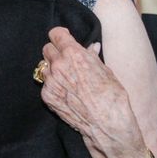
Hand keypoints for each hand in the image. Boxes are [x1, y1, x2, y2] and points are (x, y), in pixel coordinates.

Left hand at [39, 27, 143, 151]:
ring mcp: (50, 81)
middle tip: (66, 59)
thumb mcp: (106, 71)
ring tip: (68, 77)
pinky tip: (66, 91)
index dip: (60, 35)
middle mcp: (59, 65)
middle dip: (56, 51)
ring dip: (53, 68)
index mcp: (74, 54)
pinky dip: (53, 85)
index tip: (64, 38)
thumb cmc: (112, 96)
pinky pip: (45, 84)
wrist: (107, 123)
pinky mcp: (47, 95)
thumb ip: (92, 57)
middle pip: (47, 49)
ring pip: (44, 67)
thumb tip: (91, 47)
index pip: (55, 34)